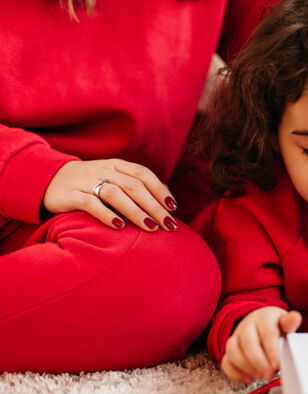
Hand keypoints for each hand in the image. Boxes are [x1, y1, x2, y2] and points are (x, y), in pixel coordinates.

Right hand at [43, 159, 178, 231]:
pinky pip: (90, 203)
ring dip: (136, 212)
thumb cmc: (90, 184)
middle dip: (154, 206)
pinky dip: (107, 215)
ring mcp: (86, 181)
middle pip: (134, 186)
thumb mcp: (113, 178)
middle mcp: (103, 170)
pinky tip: (120, 226)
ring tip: (151, 228)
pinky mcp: (69, 195)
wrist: (47, 179)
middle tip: (169, 225)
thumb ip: (137, 184)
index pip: (143, 174)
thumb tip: (167, 195)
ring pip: (115, 194)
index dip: (159, 190)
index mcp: (116, 165)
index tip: (173, 208)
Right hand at [221, 306, 301, 382]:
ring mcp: (235, 337)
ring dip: (246, 367)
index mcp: (264, 318)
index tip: (276, 365)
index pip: (267, 333)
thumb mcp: (285, 323)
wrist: (261, 323)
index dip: (271, 351)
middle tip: (269, 375)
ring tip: (261, 376)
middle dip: (258, 362)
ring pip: (233, 351)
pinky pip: (226, 362)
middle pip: (248, 343)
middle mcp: (247, 326)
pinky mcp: (229, 350)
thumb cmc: (276, 327)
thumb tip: (295, 318)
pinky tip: (249, 379)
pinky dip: (236, 373)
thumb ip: (290, 323)